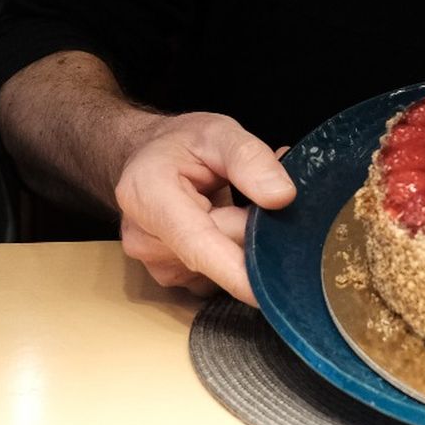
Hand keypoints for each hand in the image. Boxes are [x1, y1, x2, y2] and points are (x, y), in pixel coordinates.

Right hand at [114, 111, 296, 303]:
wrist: (149, 158)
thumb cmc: (180, 143)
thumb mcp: (218, 132)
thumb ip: (249, 158)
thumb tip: (281, 197)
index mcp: (147, 194)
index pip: (196, 242)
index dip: (233, 269)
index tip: (265, 292)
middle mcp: (143, 237)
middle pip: (219, 252)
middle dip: (253, 231)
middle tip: (264, 195)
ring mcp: (155, 262)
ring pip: (222, 265)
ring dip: (242, 239)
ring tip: (235, 203)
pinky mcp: (172, 276)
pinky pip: (217, 274)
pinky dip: (232, 252)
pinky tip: (226, 223)